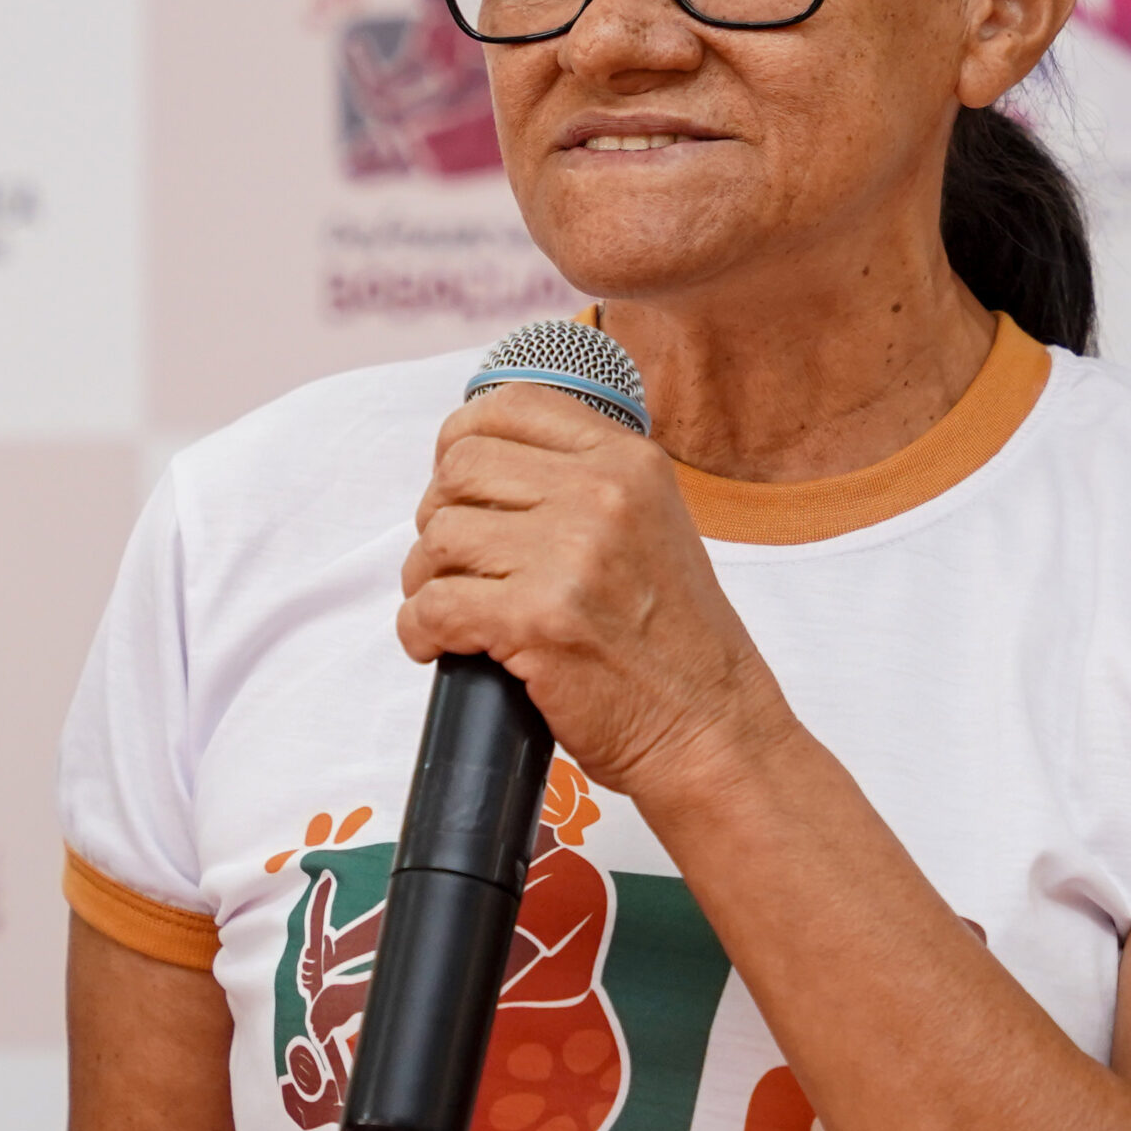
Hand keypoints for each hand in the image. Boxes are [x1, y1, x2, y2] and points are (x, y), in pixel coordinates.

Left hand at [398, 384, 793, 804]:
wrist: (710, 725)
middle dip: (439, 515)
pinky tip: (440, 647)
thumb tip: (478, 459)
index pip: (512, 404)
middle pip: (460, 467)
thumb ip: (585, 480)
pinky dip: (419, 631)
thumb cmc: (674, 638)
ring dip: (425, 579)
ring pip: (438, 538)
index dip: (462, 439)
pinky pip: (433, 607)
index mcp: (629, 460)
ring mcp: (570, 555)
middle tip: (453, 561)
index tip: (457, 481)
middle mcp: (602, 493)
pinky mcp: (538, 620)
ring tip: (450, 610)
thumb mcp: (652, 522)